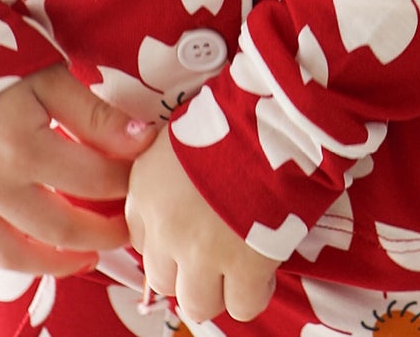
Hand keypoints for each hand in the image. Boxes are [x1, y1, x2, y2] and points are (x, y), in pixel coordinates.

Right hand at [0, 63, 151, 274]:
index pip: (92, 181)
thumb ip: (96, 116)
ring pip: (10, 255)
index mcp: (23, 149)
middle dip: (102, 234)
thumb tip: (143, 141)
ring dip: (52, 263)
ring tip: (82, 256)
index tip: (142, 177)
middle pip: (58, 230)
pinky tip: (16, 252)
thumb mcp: (51, 75)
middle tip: (125, 228)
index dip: (125, 182)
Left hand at [125, 126, 278, 328]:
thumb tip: (185, 202)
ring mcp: (201, 252)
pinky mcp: (243, 268)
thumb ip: (172, 175)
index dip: (168, 239)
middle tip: (217, 249)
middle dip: (189, 270)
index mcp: (146, 189)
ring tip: (240, 265)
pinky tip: (265, 268)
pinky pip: (242, 307)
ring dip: (218, 288)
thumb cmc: (237, 113)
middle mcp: (164, 227)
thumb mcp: (184, 134)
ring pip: (197, 304)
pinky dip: (254, 293)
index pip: (141, 240)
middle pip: (164, 280)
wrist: (278, 116)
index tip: (190, 230)